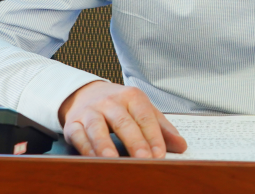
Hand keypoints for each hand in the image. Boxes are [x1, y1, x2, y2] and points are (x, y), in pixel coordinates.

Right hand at [58, 80, 186, 157]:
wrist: (86, 94)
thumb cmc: (120, 107)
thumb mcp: (143, 111)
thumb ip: (162, 129)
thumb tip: (181, 146)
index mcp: (131, 97)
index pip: (145, 116)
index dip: (153, 136)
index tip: (160, 154)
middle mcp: (110, 102)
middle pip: (123, 121)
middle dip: (134, 142)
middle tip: (144, 159)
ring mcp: (90, 112)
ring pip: (97, 127)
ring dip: (104, 144)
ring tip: (112, 159)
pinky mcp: (72, 123)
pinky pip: (78, 135)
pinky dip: (85, 147)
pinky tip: (93, 158)